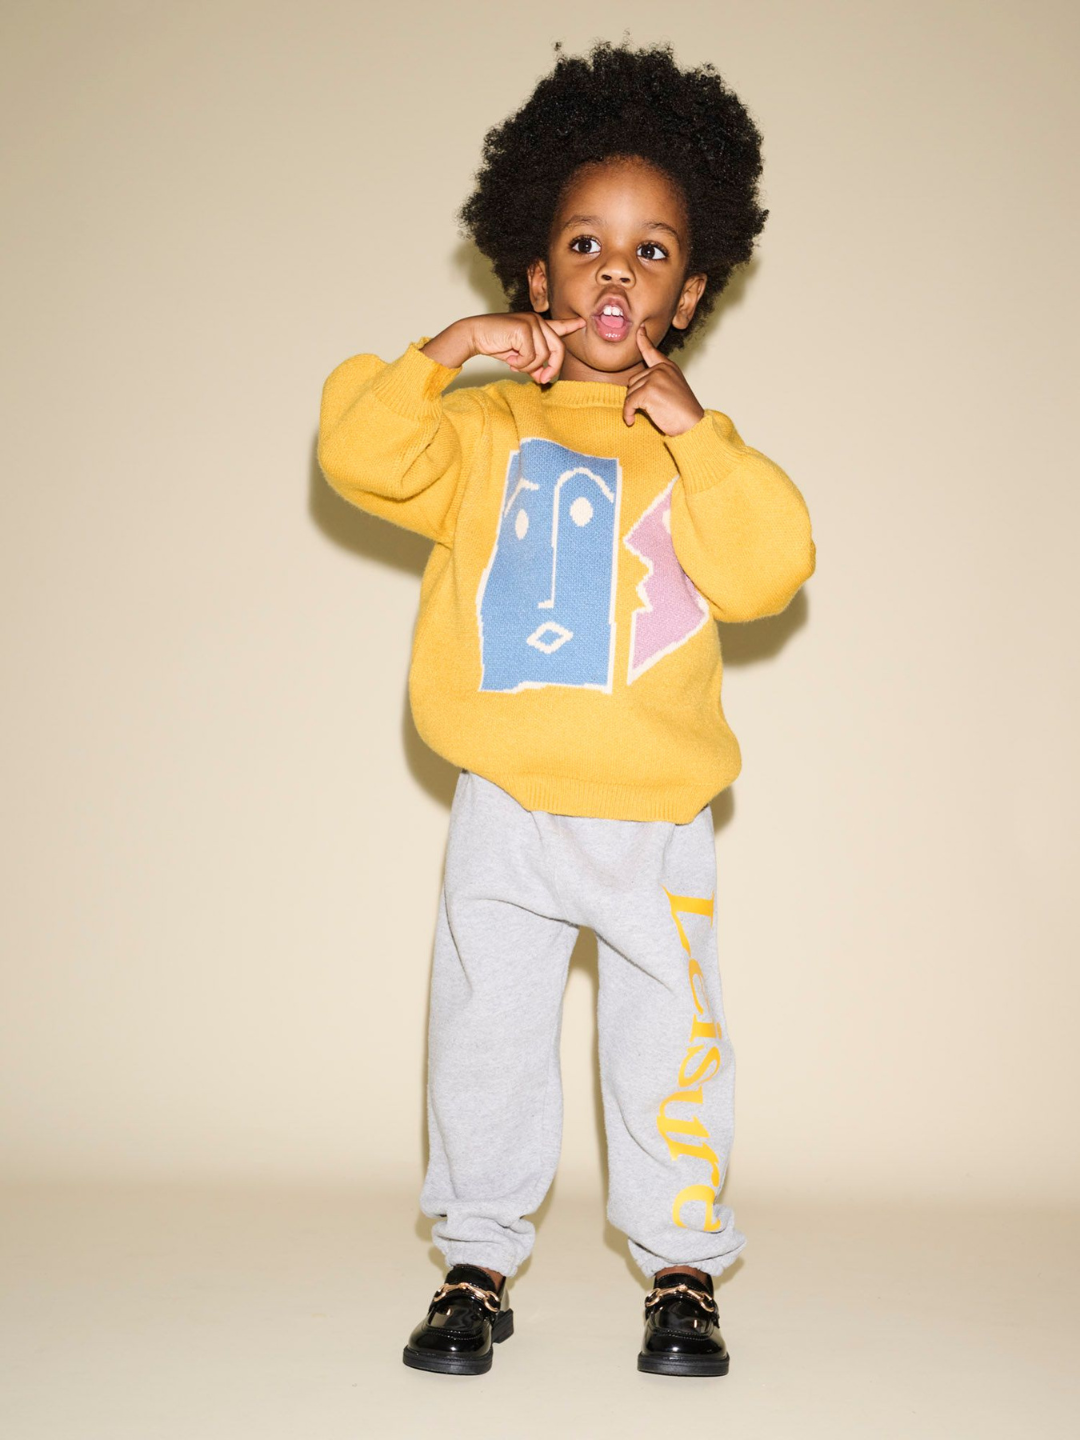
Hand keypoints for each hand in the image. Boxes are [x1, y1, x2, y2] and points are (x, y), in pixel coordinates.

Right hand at [431, 312, 585, 383]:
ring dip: (528, 367)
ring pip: (543, 356)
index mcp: (536, 325)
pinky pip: (531, 356)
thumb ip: (533, 365)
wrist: (475, 335)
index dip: (570, 325)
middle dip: (551, 368)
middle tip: (540, 380)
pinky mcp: (523, 328)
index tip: (582, 322)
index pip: (558, 326)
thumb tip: (543, 378)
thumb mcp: (518, 357)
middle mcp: (537, 321)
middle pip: (557, 349)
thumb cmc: (495, 344)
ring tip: (514, 363)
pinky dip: (520, 364)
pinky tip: (509, 359)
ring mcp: (531, 322)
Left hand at [623, 323, 705, 432]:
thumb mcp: (673, 388)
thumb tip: (636, 383)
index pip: (651, 351)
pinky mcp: (648, 391)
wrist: (693, 424)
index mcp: (668, 367)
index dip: (643, 339)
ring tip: (649, 414)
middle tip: (650, 408)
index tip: (640, 328)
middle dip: (636, 396)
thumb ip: (658, 380)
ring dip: (633, 406)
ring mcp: (654, 378)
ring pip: (629, 393)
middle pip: (633, 381)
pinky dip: (628, 414)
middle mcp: (661, 369)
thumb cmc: (683, 412)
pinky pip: (629, 403)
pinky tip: (631, 421)